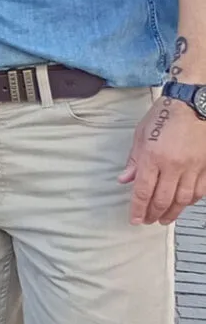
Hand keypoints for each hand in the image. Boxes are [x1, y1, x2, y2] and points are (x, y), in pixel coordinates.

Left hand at [120, 96, 205, 224]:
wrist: (193, 102)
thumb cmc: (164, 114)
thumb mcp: (141, 134)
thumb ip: (134, 160)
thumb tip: (125, 180)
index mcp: (153, 157)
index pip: (143, 192)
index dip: (138, 209)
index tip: (134, 219)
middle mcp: (173, 165)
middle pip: (162, 199)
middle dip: (153, 214)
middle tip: (148, 221)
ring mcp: (193, 167)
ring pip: (182, 199)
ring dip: (172, 212)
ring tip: (164, 219)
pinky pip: (200, 191)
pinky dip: (191, 201)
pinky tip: (183, 204)